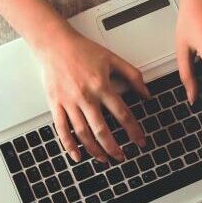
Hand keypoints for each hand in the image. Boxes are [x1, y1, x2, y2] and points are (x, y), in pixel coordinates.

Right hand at [34, 27, 149, 162]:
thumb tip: (146, 93)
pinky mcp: (56, 104)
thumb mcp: (112, 58)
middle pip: (102, 129)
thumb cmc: (82, 50)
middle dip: (114, 147)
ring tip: (104, 159)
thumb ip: (132, 75)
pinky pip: (62, 129)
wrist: (55, 43)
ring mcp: (69, 102)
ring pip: (83, 133)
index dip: (133, 130)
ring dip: (95, 150)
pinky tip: (77, 155)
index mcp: (101, 86)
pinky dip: (69, 145)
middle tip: (122, 157)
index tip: (139, 141)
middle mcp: (85, 97)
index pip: (122, 114)